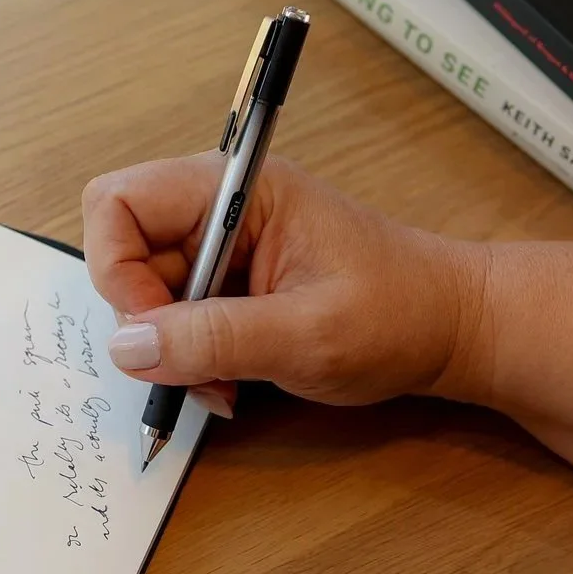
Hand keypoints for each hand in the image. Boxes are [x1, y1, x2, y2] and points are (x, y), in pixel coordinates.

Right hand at [83, 154, 482, 411]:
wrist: (454, 328)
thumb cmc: (401, 314)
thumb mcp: (307, 335)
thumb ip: (214, 338)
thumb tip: (128, 347)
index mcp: (238, 189)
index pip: (119, 203)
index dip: (118, 270)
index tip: (155, 331)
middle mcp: (220, 208)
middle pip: (123, 252)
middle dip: (144, 321)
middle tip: (192, 368)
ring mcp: (224, 245)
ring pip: (145, 294)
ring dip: (170, 349)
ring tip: (223, 384)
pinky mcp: (231, 282)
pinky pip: (176, 317)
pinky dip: (190, 357)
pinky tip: (231, 381)